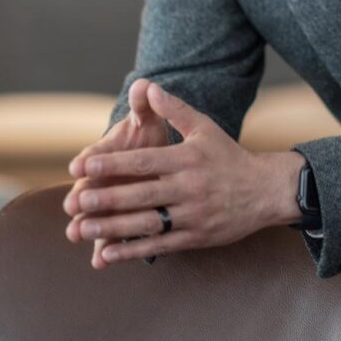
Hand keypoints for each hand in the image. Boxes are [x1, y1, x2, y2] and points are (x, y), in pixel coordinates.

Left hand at [63, 80, 304, 266]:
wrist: (266, 191)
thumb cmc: (229, 156)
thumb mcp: (204, 128)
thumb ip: (175, 110)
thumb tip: (149, 87)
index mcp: (187, 159)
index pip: (143, 162)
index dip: (111, 164)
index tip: (83, 166)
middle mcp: (188, 188)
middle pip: (140, 195)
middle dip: (105, 199)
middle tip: (74, 201)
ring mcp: (192, 215)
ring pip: (145, 224)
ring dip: (110, 228)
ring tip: (79, 229)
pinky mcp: (195, 238)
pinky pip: (158, 246)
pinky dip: (131, 250)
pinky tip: (105, 252)